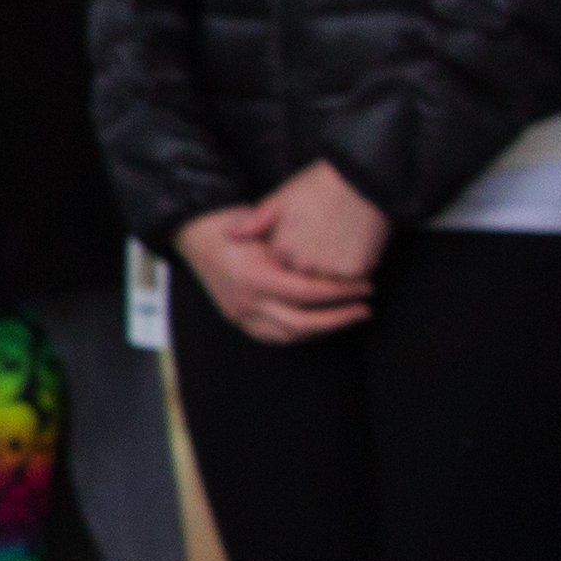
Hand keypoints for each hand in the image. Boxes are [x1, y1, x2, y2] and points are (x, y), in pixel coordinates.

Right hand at [177, 201, 370, 347]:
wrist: (196, 234)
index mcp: (255, 276)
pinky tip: (318, 326)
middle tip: (364, 309)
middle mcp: (246, 301)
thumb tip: (337, 262)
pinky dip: (299, 335)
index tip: (364, 287)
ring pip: (288, 335)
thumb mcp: (269, 228)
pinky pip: (272, 337)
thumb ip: (296, 249)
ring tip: (346, 319)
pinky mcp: (237, 319)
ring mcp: (239, 314)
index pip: (307, 293)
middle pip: (301, 322)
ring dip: (322, 330)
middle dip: (338, 318)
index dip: (340, 292)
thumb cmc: (235, 223)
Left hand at [261, 159, 391, 288]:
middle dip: (311, 266)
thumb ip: (255, 222)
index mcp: (281, 248)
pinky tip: (356, 245)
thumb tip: (228, 236)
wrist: (362, 178)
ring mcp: (330, 269)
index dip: (290, 253)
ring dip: (333, 271)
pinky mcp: (356, 270)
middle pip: (304, 278)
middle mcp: (302, 263)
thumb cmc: (318, 185)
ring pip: (328, 281)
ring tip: (341, 240)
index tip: (301, 236)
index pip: (279, 267)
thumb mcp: (281, 199)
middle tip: (324, 237)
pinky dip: (354, 268)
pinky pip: (352, 279)